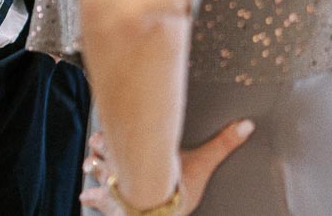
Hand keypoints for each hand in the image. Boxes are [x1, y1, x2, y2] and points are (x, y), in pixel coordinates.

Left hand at [79, 120, 252, 214]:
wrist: (162, 212)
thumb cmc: (177, 189)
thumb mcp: (202, 165)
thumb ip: (222, 144)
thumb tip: (246, 124)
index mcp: (145, 157)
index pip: (127, 140)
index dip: (116, 135)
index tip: (105, 130)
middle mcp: (128, 170)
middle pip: (109, 154)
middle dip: (101, 148)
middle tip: (95, 143)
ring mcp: (120, 189)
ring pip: (101, 174)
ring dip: (95, 167)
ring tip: (89, 163)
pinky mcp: (116, 206)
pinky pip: (101, 202)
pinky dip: (92, 199)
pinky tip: (85, 197)